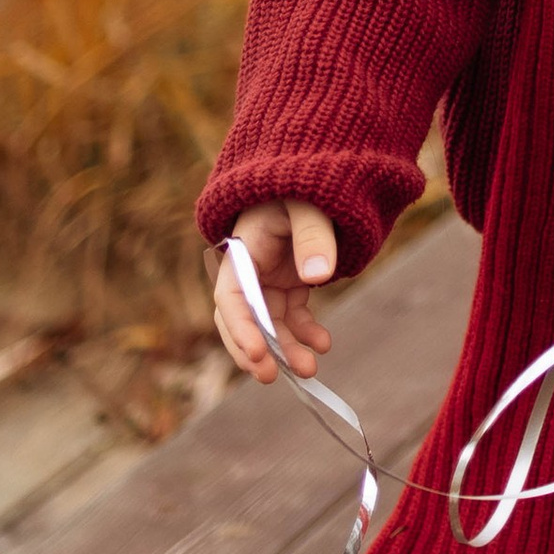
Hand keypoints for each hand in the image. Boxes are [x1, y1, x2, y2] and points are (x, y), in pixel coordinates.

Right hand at [207, 197, 340, 380]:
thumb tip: (317, 277)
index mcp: (242, 249)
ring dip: (284, 349)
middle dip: (255, 350)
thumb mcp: (309, 205)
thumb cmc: (304, 185)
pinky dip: (305, 332)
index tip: (257, 355)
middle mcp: (250, 269)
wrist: (314, 178)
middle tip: (270, 376)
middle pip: (242, 319)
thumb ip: (313, 236)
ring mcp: (269, 278)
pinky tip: (323, 344)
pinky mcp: (290, 282)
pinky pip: (292, 315)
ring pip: (270, 324)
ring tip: (309, 370)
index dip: (240, 328)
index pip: (230, 296)